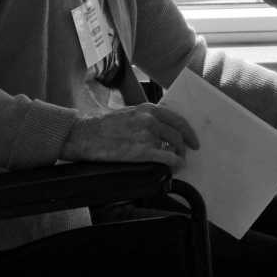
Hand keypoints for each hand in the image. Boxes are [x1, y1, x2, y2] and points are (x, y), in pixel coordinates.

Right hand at [61, 102, 198, 170]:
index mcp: (147, 109)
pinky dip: (175, 164)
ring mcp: (147, 135)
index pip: (176, 119)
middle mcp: (150, 119)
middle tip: (187, 153)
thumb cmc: (101, 125)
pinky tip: (175, 168)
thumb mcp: (127, 113)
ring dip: (178, 156)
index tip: (192, 140)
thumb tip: (157, 130)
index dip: (187, 131)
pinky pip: (167, 158)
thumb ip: (144, 119)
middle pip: (178, 133)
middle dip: (185, 145)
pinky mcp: (141, 151)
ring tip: (176, 162)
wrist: (83, 134)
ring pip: (174, 146)